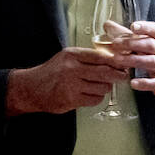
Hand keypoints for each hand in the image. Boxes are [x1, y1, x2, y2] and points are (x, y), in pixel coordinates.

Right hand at [3, 47, 126, 114]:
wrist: (30, 89)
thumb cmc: (53, 72)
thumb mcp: (68, 58)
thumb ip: (88, 57)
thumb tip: (116, 59)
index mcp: (72, 55)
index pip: (102, 56)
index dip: (117, 60)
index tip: (124, 63)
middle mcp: (71, 68)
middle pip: (106, 72)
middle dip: (118, 75)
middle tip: (123, 76)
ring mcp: (71, 85)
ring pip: (103, 87)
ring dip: (105, 87)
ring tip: (98, 85)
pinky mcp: (71, 99)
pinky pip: (95, 99)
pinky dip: (96, 97)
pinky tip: (88, 94)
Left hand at [121, 21, 154, 100]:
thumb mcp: (152, 45)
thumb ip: (130, 36)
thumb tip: (107, 25)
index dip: (145, 27)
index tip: (133, 26)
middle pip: (151, 45)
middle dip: (132, 43)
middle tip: (116, 43)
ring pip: (152, 62)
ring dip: (134, 60)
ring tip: (117, 59)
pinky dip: (144, 83)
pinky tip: (133, 82)